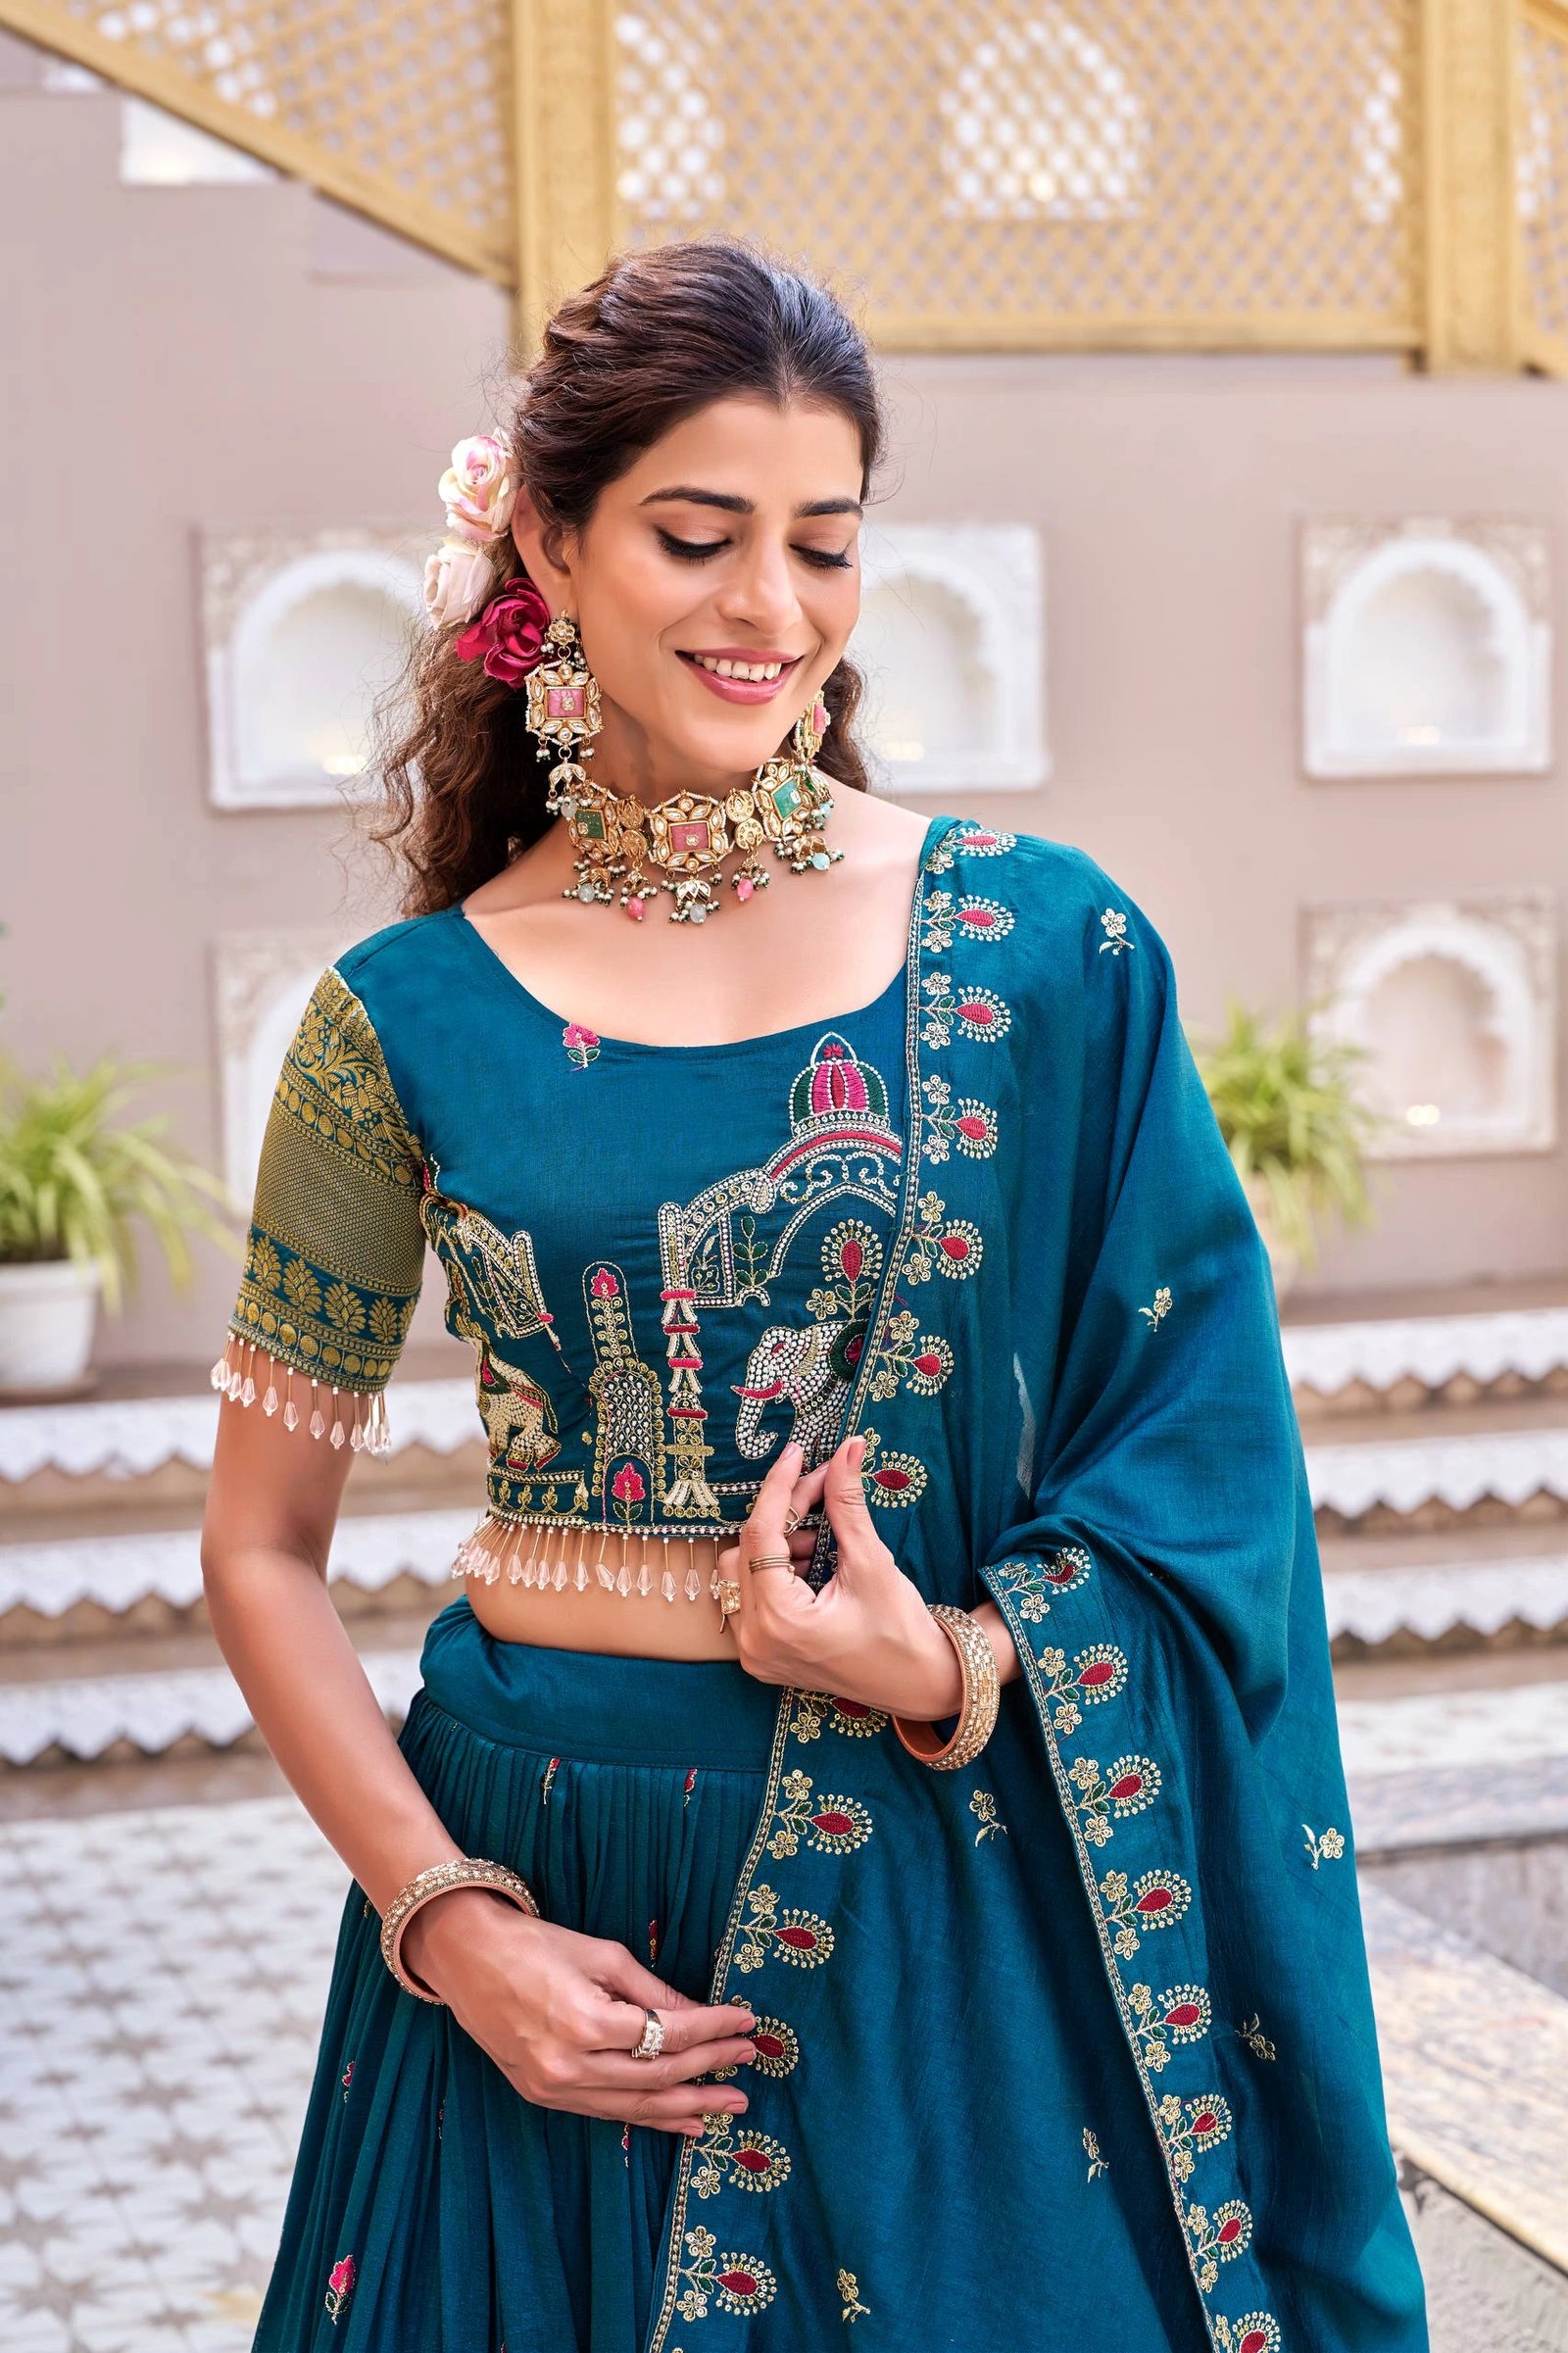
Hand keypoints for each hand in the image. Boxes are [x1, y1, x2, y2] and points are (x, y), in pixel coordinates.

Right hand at [402, 1887, 756, 2134]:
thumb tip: (700, 2013)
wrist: (465, 1959)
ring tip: (729, 2104)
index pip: (666, 2034)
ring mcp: (553, 2088)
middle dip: (709, 2069)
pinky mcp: (543, 2097)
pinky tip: (683, 2120)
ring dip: (687, 2106)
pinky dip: (649, 2117)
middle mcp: (569, 2066)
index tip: (746, 2021)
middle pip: (657, 2076)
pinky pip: (608, 2112)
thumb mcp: (602, 1954)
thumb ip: (652, 1991)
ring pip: (636, 2107)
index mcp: (584, 2022)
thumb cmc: (535, 1944)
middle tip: (749, 2059)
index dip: (712, 2029)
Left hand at [719, 1435, 964, 1717]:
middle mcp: (755, 1642)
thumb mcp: (871, 1563)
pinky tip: (815, 1569)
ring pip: (744, 1573)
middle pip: (746, 1551)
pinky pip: (753, 1597)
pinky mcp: (762, 1655)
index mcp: (780, 1622)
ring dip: (779, 1547)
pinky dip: (778, 1573)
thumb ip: (847, 1504)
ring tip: (824, 1544)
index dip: (780, 1487)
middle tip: (821, 1496)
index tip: (795, 1453)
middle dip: (783, 1518)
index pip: (761, 1535)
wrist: (919, 1683)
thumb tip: (847, 1449)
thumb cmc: (901, 1630)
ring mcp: (755, 1653)